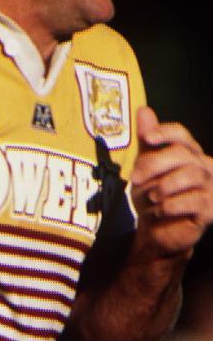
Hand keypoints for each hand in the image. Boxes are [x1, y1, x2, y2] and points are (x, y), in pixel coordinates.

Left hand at [130, 106, 212, 254]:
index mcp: (189, 153)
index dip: (166, 132)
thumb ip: (146, 142)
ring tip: (151, 197)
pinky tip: (159, 211)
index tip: (147, 138)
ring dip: (163, 186)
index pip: (182, 135)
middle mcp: (204, 167)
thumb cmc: (153, 195)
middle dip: (155, 164)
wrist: (157, 230)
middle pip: (182, 154)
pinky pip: (192, 201)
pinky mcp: (209, 209)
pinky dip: (170, 206)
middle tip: (135, 178)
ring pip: (190, 176)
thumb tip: (144, 110)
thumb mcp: (145, 167)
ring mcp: (209, 188)